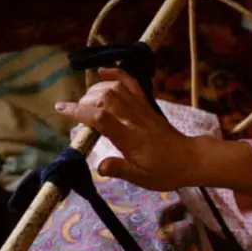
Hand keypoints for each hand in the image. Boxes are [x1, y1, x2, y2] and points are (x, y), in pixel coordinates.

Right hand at [54, 68, 196, 190]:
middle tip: (76, 113)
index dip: (79, 111)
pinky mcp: (147, 104)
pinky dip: (116, 74)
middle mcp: (135, 119)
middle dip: (85, 101)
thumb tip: (99, 166)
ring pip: (117, 88)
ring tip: (86, 100)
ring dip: (96, 89)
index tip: (61, 109)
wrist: (190, 159)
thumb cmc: (164, 171)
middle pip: (106, 98)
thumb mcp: (142, 178)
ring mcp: (142, 109)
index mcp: (131, 138)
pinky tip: (101, 73)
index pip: (101, 119)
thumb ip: (120, 169)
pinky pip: (131, 84)